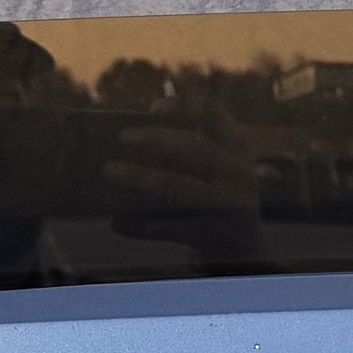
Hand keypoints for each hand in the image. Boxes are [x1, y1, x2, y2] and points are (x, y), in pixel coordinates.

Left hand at [106, 112, 262, 257]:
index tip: (154, 108)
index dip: (185, 105)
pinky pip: (170, 228)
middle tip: (122, 136)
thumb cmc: (215, 194)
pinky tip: (118, 222)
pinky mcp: (213, 235)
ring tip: (109, 170)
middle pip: (197, 150)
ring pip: (180, 188)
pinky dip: (141, 225)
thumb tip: (130, 136)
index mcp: (236, 147)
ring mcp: (228, 206)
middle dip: (158, 140)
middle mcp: (238, 173)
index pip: (215, 114)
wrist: (242, 247)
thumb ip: (185, 146)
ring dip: (142, 178)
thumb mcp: (215, 165)